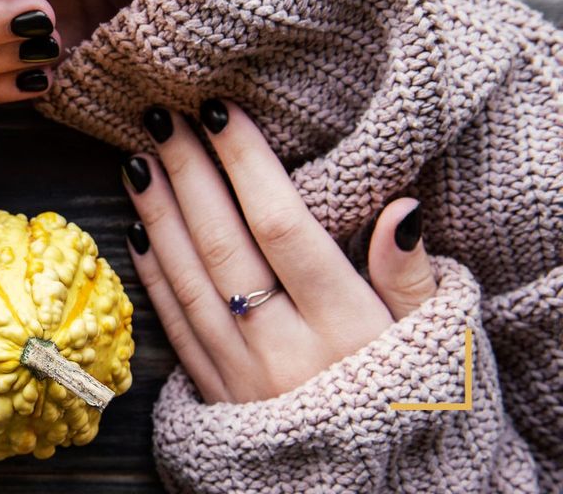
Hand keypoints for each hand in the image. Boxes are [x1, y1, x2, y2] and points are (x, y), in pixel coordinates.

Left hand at [124, 100, 437, 402]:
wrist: (368, 489)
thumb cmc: (408, 399)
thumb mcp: (430, 343)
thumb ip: (409, 278)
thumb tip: (403, 210)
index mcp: (344, 325)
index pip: (283, 225)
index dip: (246, 163)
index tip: (218, 110)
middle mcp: (284, 346)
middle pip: (225, 245)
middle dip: (189, 174)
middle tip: (159, 116)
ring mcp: (242, 373)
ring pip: (189, 280)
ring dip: (158, 214)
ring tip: (136, 159)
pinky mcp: (214, 394)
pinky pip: (174, 325)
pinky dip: (152, 274)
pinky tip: (136, 229)